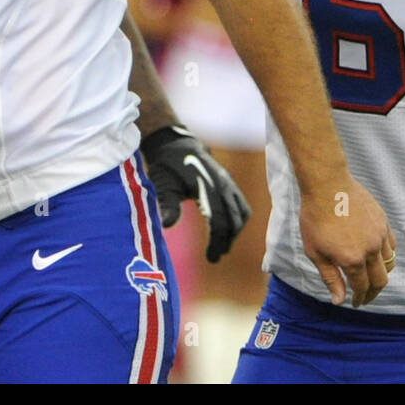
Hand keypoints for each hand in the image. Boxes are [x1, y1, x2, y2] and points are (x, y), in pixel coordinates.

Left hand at [140, 125, 250, 262]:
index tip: (211, 258)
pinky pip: (242, 205)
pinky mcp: (229, 184)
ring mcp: (228, 183)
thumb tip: (167, 225)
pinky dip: (238, 221)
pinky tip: (226, 231)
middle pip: (233, 219)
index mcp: (206, 185)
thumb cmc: (167, 167)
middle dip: (226, 241)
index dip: (217, 241)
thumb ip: (167, 203)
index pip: (218, 219)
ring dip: (234, 232)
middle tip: (215, 257)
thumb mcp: (162, 184)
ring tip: (222, 247)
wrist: (177, 146)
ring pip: (242, 213)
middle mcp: (222, 184)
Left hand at [300, 176, 395, 306]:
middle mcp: (370, 249)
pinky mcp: (383, 221)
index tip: (356, 302)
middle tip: (364, 296)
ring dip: (381, 274)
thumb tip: (339, 301)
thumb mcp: (315, 251)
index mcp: (352, 259)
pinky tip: (376, 256)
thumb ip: (330, 277)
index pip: (362, 287)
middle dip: (373, 293)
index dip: (359, 298)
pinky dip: (386, 256)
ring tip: (370, 277)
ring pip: (389, 264)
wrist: (327, 185)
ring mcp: (379, 234)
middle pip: (380, 280)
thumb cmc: (315, 217)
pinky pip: (391, 245)